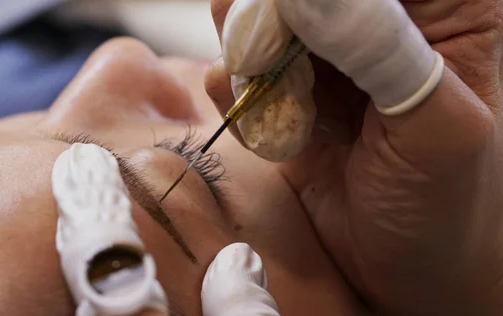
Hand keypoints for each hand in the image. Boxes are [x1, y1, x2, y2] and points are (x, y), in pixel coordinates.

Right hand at [205, 0, 502, 314]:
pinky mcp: (288, 101)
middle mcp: (379, 28)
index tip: (286, 13)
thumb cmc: (449, 209)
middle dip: (272, 18)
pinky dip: (235, 92)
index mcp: (445, 13)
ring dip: (248, 54)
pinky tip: (252, 114)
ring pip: (264, 25)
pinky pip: (244, 76)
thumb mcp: (434, 125)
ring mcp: (328, 65)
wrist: (412, 276)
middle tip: (263, 54)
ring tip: (258, 85)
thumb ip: (375, 48)